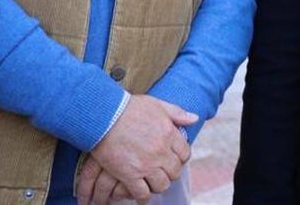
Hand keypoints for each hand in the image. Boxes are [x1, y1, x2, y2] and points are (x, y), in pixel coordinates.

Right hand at [78, 95, 195, 203]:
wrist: (104, 116)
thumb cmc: (129, 108)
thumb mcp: (158, 104)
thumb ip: (177, 113)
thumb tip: (195, 118)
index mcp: (169, 134)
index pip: (184, 154)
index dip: (180, 158)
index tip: (174, 159)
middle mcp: (161, 152)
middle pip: (174, 171)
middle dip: (170, 172)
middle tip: (162, 171)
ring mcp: (146, 165)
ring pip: (161, 185)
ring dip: (158, 185)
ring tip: (152, 182)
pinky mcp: (129, 175)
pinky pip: (142, 193)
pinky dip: (143, 196)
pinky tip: (140, 194)